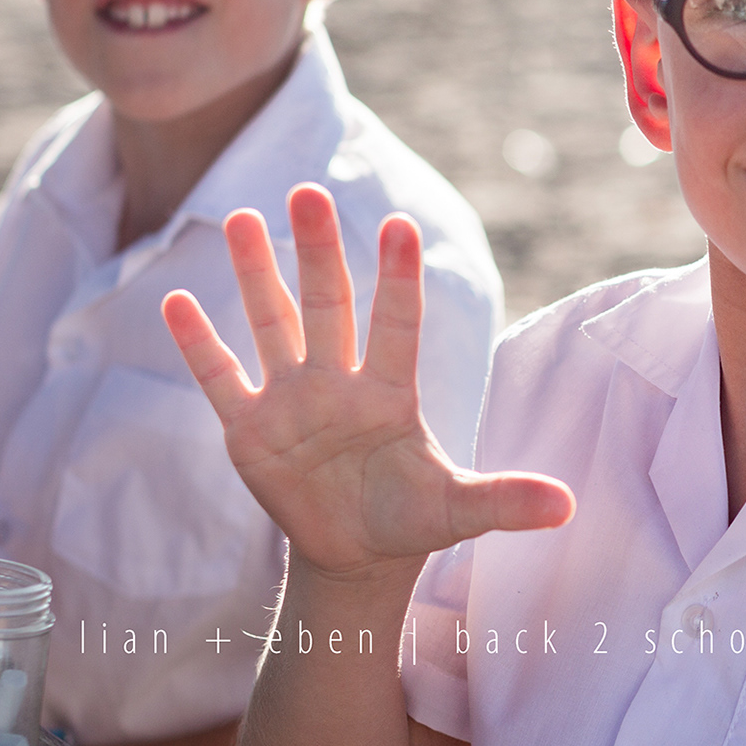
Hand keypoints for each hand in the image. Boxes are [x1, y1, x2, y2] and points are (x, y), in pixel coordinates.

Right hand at [162, 184, 574, 582]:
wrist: (356, 553)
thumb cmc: (411, 518)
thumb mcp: (459, 512)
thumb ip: (506, 500)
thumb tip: (569, 507)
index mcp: (392, 393)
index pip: (397, 323)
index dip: (398, 278)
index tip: (401, 225)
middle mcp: (339, 382)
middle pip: (328, 304)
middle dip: (318, 252)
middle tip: (308, 192)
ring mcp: (291, 400)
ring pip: (273, 323)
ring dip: (256, 274)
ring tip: (243, 216)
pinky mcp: (249, 429)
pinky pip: (221, 377)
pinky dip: (199, 343)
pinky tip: (177, 301)